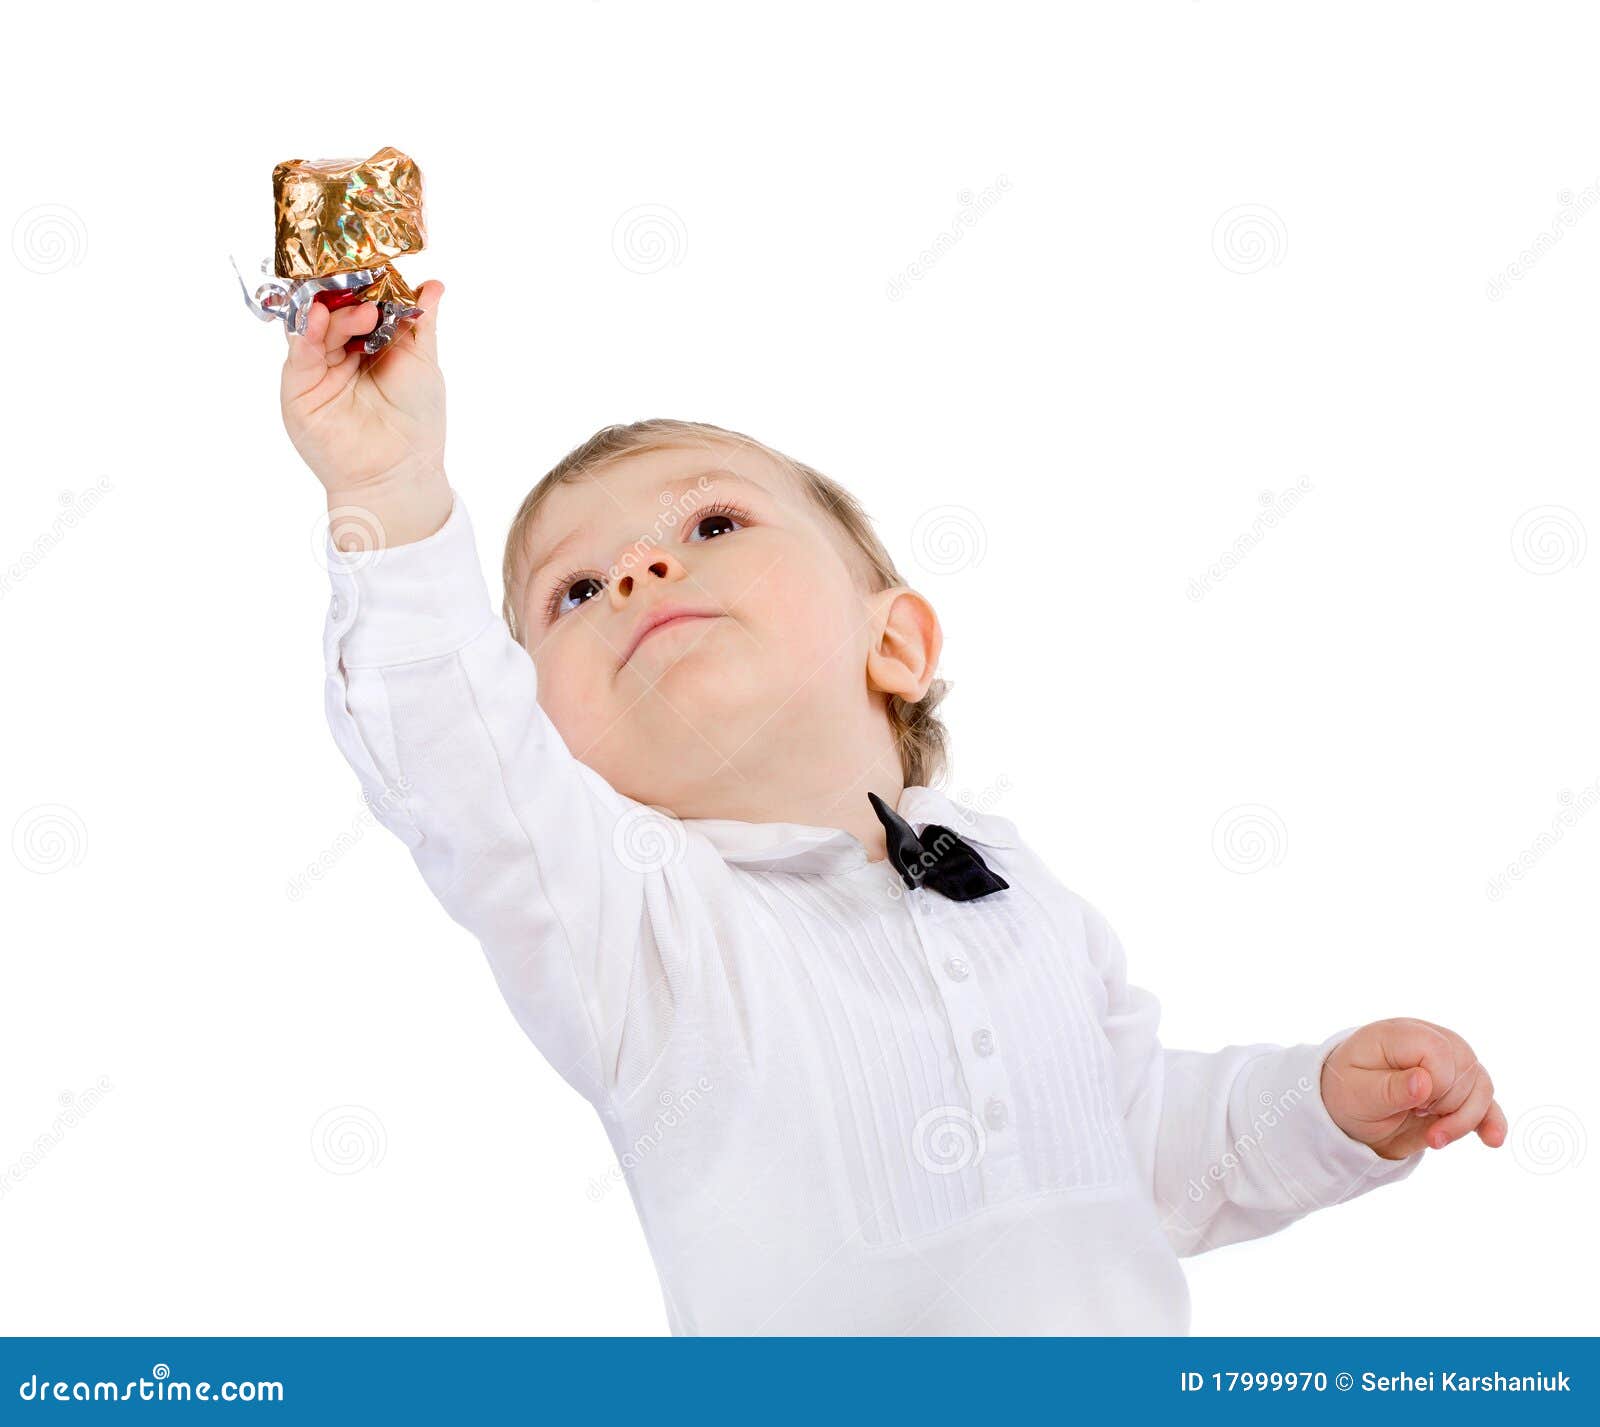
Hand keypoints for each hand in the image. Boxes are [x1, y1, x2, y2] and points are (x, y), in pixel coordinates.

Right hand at [279, 280, 450, 546]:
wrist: (399, 471)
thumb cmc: (417, 421)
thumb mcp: (422, 361)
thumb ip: (420, 321)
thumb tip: (433, 284)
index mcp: (370, 345)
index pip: (359, 303)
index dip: (364, 284)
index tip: (372, 262)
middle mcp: (340, 354)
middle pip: (333, 310)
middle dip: (346, 294)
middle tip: (360, 282)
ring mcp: (317, 370)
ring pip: (316, 326)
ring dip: (334, 313)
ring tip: (358, 312)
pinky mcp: (298, 388)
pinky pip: (299, 351)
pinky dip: (308, 331)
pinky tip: (319, 316)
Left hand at [1320, 1017, 1506, 1160]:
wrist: (1349, 1107)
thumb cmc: (1347, 1093)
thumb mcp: (1356, 1094)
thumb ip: (1389, 1088)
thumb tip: (1424, 1082)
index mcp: (1398, 1034)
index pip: (1439, 1050)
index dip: (1436, 1084)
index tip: (1412, 1105)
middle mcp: (1428, 1040)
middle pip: (1467, 1068)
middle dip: (1450, 1105)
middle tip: (1416, 1117)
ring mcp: (1446, 1062)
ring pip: (1481, 1085)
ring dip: (1465, 1119)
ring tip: (1434, 1137)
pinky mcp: (1456, 1088)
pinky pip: (1487, 1100)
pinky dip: (1491, 1120)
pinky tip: (1491, 1140)